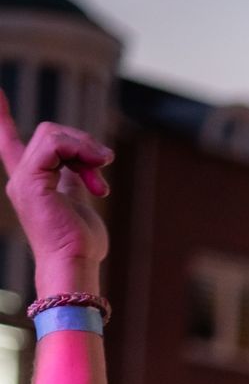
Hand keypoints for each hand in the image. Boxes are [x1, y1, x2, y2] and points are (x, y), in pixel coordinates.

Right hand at [0, 94, 111, 294]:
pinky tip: (97, 167)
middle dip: (82, 144)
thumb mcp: (79, 202)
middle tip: (104, 166)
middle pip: (50, 133)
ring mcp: (23, 179)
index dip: (2, 119)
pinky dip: (79, 150)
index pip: (10, 144)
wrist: (75, 264)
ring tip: (103, 167)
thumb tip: (88, 161)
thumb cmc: (82, 245)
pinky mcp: (31, 181)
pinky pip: (54, 144)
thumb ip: (76, 178)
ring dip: (85, 147)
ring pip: (53, 134)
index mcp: (32, 183)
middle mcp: (21, 179)